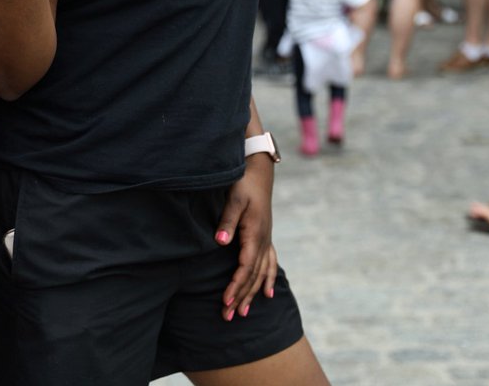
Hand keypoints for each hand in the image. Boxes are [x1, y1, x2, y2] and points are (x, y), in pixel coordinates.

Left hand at [215, 157, 277, 320]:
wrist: (258, 172)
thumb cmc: (243, 184)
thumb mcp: (233, 199)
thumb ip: (226, 221)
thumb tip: (219, 243)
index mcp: (254, 234)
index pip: (245, 267)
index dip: (236, 285)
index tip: (226, 301)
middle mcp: (263, 241)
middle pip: (252, 275)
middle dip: (241, 297)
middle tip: (228, 317)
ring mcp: (266, 240)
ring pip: (261, 273)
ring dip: (252, 294)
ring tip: (243, 313)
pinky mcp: (265, 237)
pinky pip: (269, 263)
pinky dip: (267, 279)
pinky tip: (266, 293)